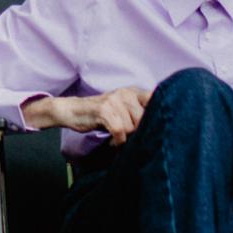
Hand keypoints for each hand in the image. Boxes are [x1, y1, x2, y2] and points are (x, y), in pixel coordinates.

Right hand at [24, 87, 151, 143]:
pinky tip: (112, 140)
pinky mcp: (104, 110)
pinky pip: (119, 131)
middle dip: (136, 132)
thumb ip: (138, 112)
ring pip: (131, 127)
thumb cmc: (100, 114)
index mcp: (133, 91)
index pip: (155, 99)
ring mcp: (114, 100)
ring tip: (117, 137)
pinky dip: (117, 140)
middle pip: (144, 120)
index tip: (154, 127)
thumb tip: (160, 126)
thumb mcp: (122, 108)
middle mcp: (126, 93)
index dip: (158, 114)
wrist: (73, 110)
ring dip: (124, 138)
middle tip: (126, 136)